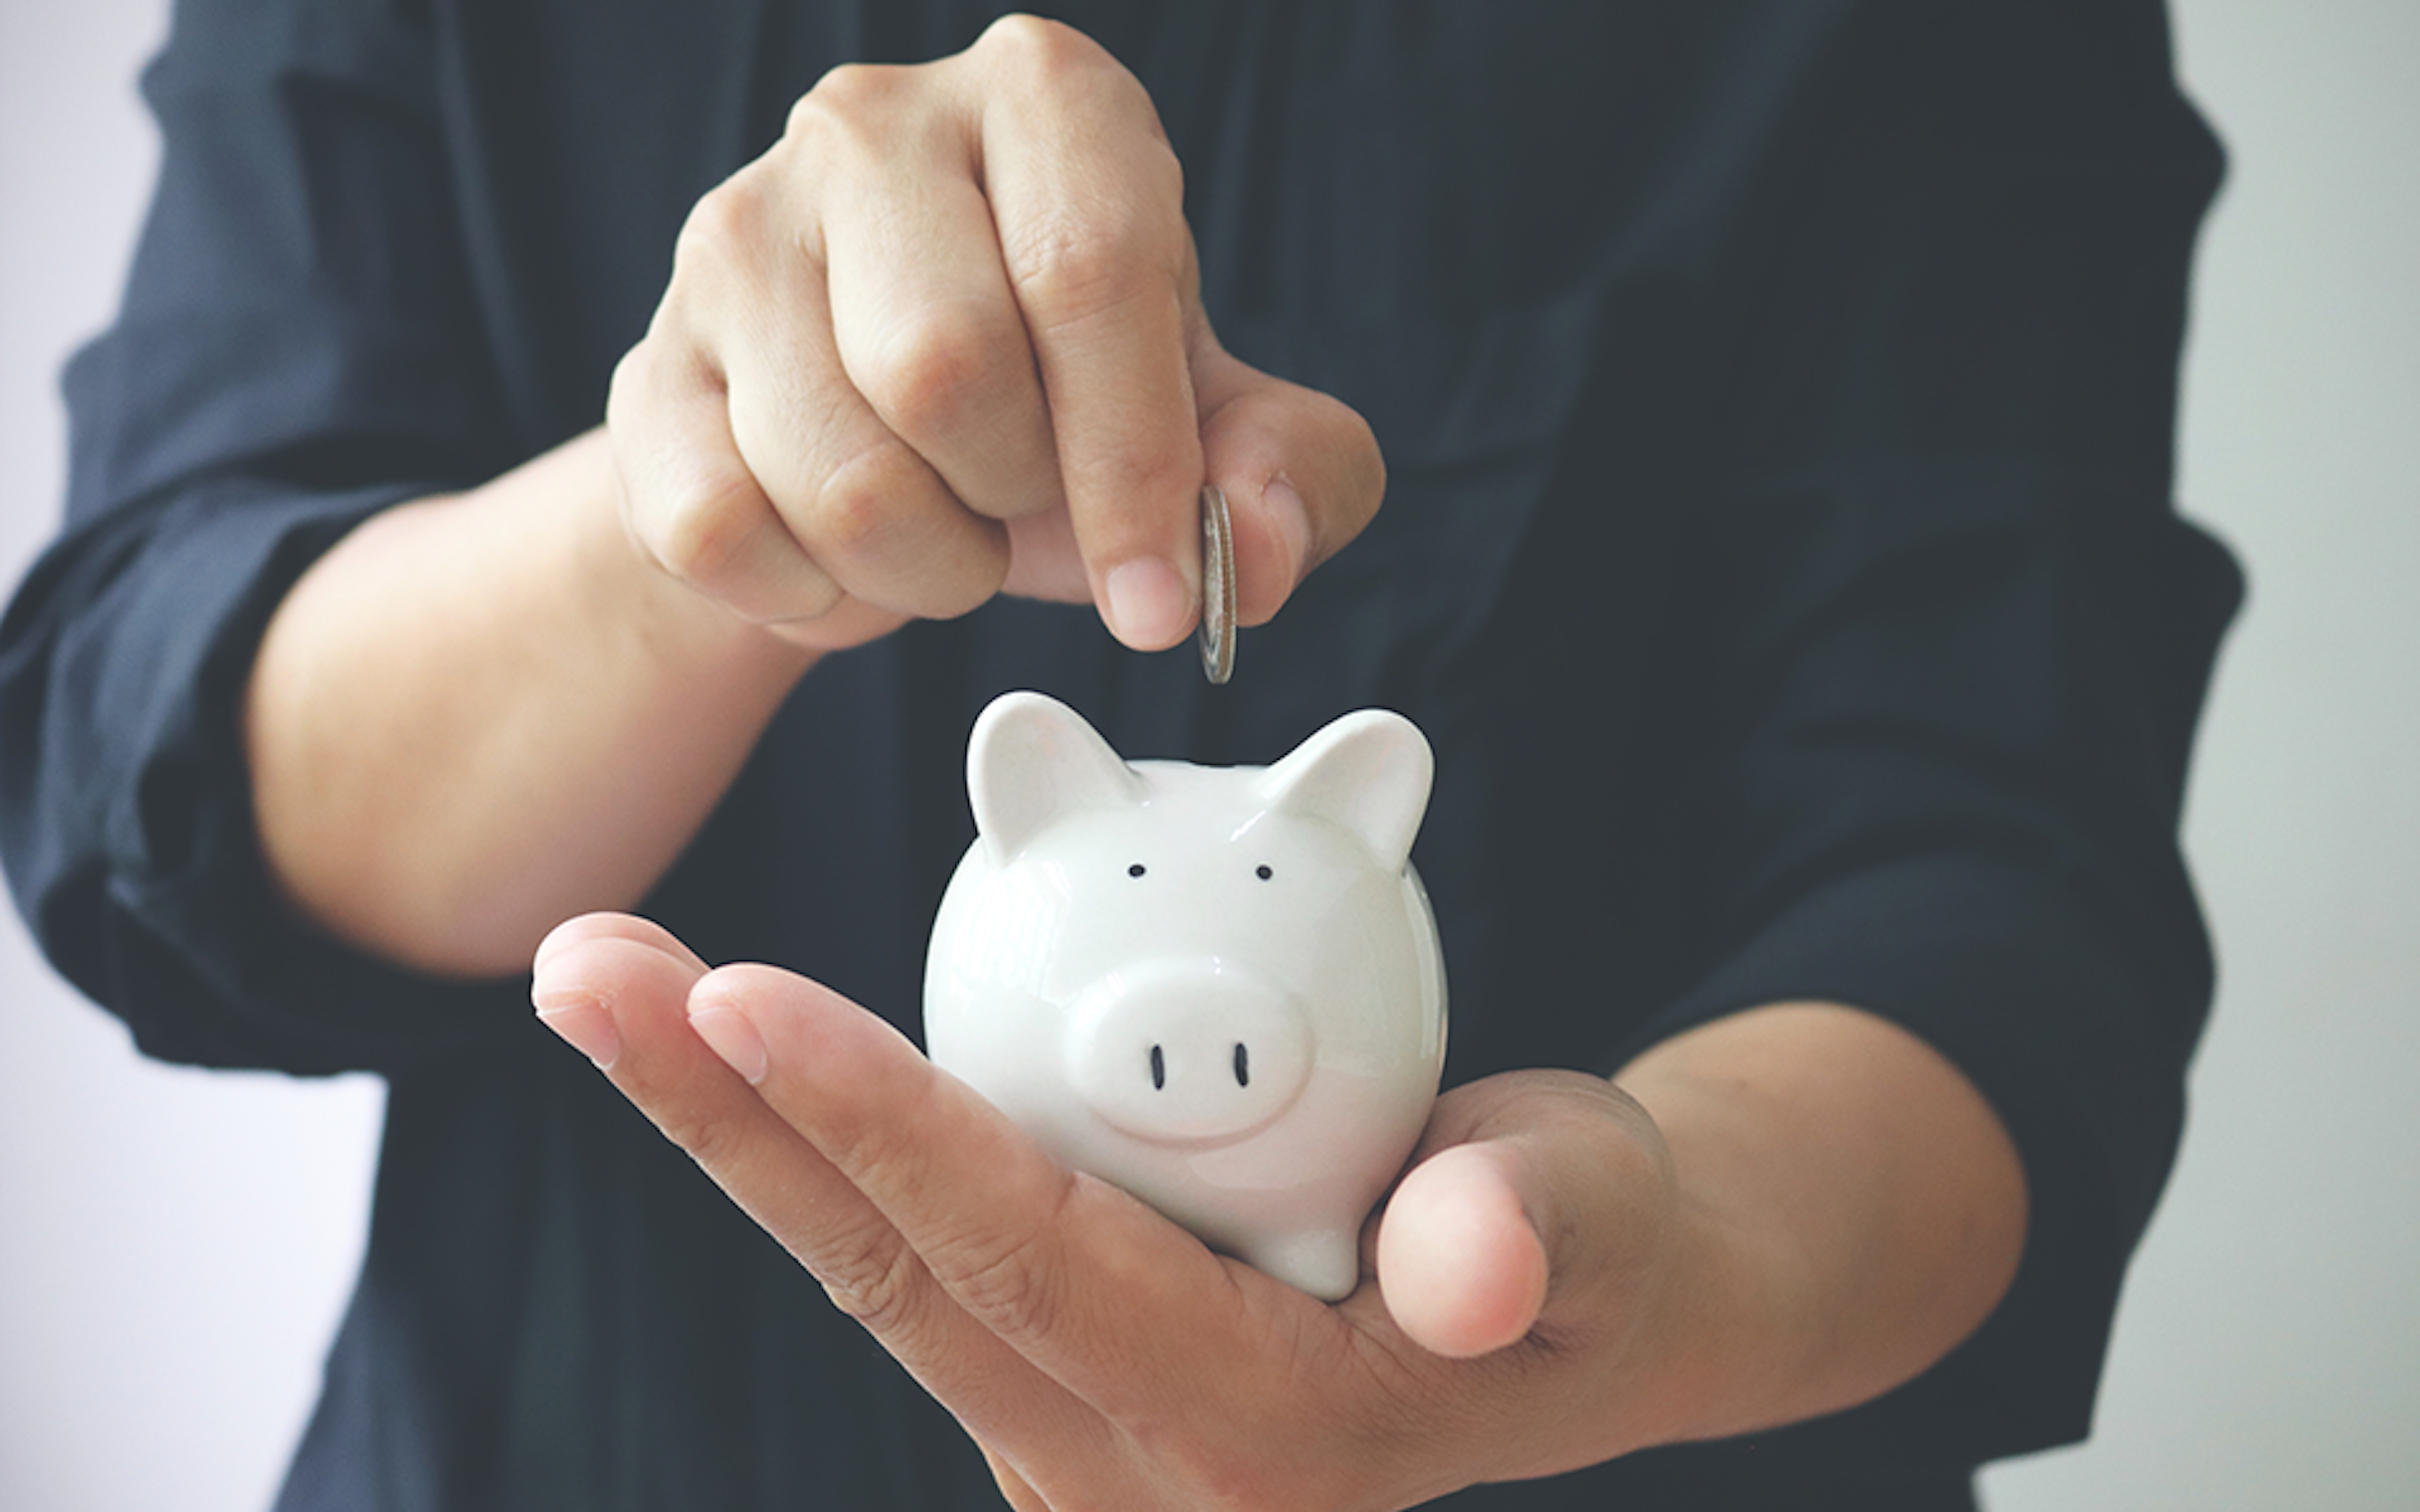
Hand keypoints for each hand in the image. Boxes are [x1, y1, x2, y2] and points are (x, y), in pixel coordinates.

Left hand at [529, 913, 1743, 1510]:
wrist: (1565, 1311)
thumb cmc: (1584, 1244)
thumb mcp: (1598, 1225)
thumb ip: (1537, 1231)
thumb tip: (1471, 1263)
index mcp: (1255, 1434)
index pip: (1026, 1262)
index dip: (879, 1124)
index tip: (733, 991)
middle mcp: (1131, 1470)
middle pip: (889, 1271)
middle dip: (720, 1115)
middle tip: (578, 965)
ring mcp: (1076, 1438)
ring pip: (872, 1262)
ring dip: (730, 1121)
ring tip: (604, 978)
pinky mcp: (1051, 1380)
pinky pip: (907, 1251)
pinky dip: (809, 1139)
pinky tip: (719, 1041)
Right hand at [608, 15, 1382, 653]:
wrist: (882, 439)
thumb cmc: (1068, 406)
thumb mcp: (1215, 426)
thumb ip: (1292, 474)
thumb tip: (1257, 548)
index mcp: (1047, 101)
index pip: (1091, 273)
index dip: (1135, 466)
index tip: (1160, 598)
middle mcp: (874, 126)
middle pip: (944, 367)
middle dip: (1013, 502)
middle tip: (1026, 510)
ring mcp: (738, 234)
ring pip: (832, 471)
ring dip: (922, 565)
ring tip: (948, 532)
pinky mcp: (650, 361)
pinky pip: (720, 532)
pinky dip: (810, 595)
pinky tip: (845, 556)